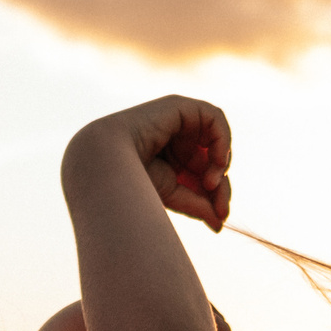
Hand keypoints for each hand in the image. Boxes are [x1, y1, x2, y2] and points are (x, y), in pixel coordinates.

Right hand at [88, 96, 231, 232]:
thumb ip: (198, 205)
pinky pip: (214, 117)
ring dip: (221, 163)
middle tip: (221, 207)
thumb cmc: (132, 181)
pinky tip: (215, 161)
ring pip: (216, 140)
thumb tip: (220, 223)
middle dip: (221, 185)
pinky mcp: (180, 106)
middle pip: (212, 160)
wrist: (108, 162)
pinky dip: (222, 139)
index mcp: (170, 160)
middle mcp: (175, 139)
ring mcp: (178, 121)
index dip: (216, 195)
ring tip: (211, 183)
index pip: (204, 175)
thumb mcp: (173, 196)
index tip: (220, 216)